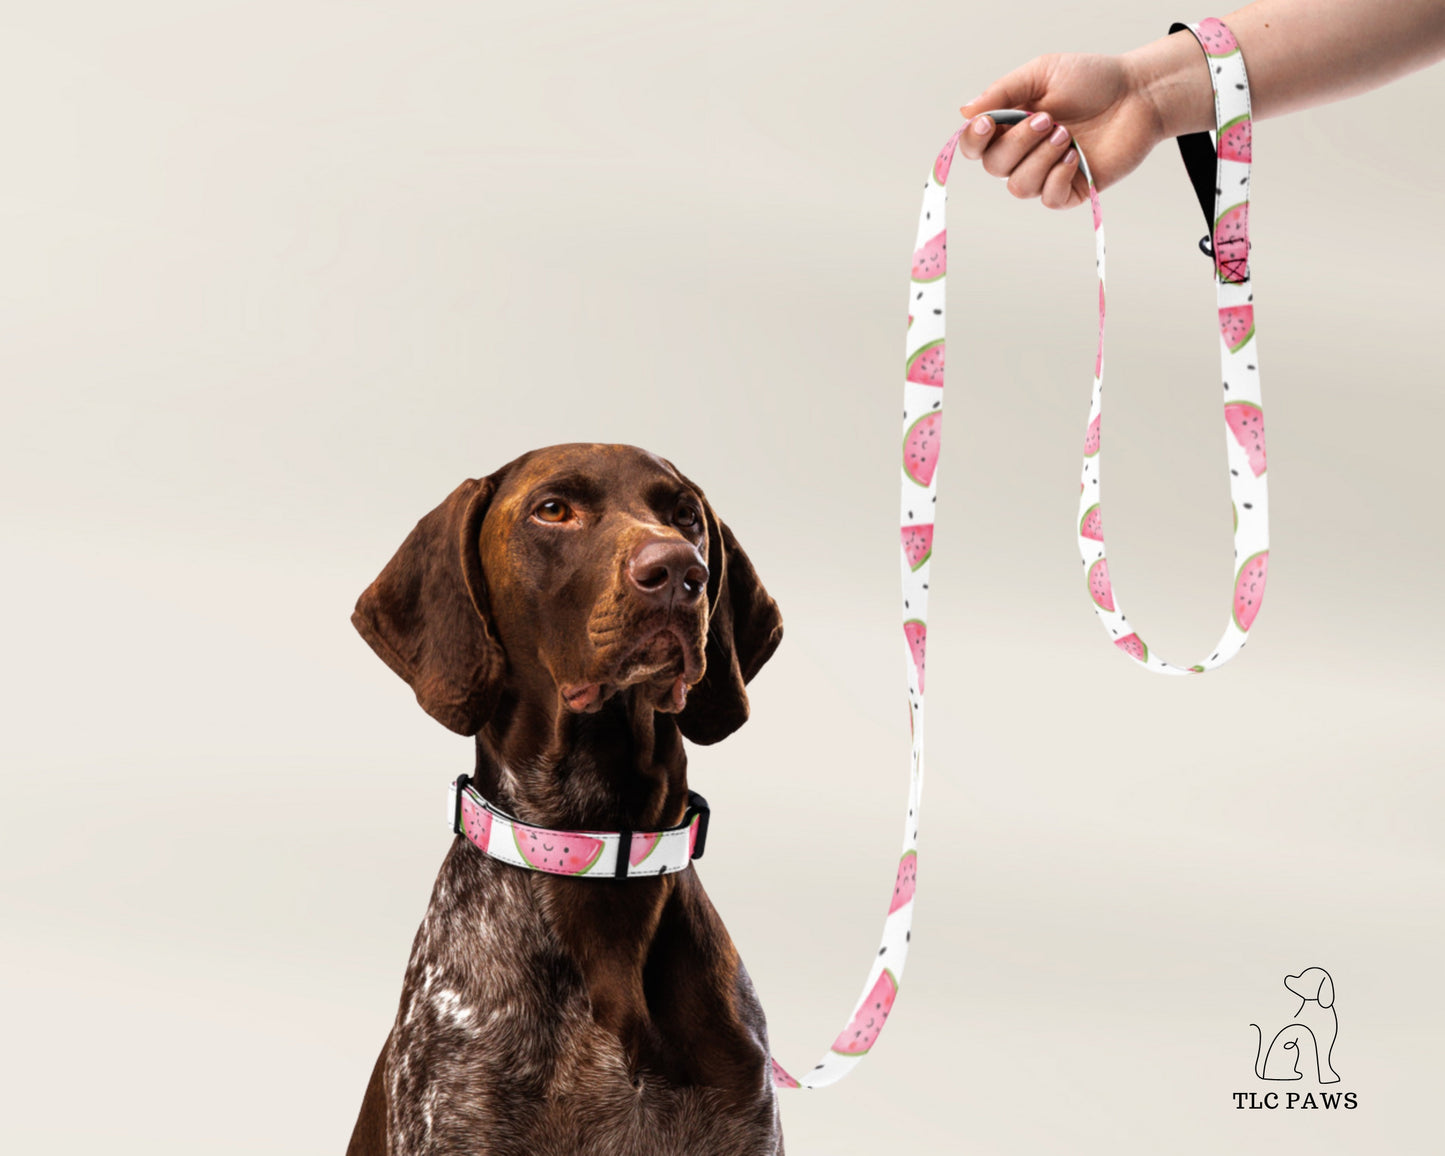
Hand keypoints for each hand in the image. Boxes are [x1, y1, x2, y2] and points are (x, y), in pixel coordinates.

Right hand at [958, 52, 1167, 208]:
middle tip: (1050, 119)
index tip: (987, 123)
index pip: (975, 146)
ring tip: (1066, 136)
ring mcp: (1046, 173)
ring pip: (1019, 186)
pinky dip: (1058, 178)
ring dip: (1041, 159)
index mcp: (1010, 126)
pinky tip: (1076, 157)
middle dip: (1019, 143)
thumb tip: (965, 112)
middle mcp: (1023, 153)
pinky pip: (1048, 199)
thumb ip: (1002, 92)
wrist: (1138, 94)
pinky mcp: (1071, 189)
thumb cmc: (1092, 81)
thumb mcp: (1042, 73)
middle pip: (995, 166)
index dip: (973, 141)